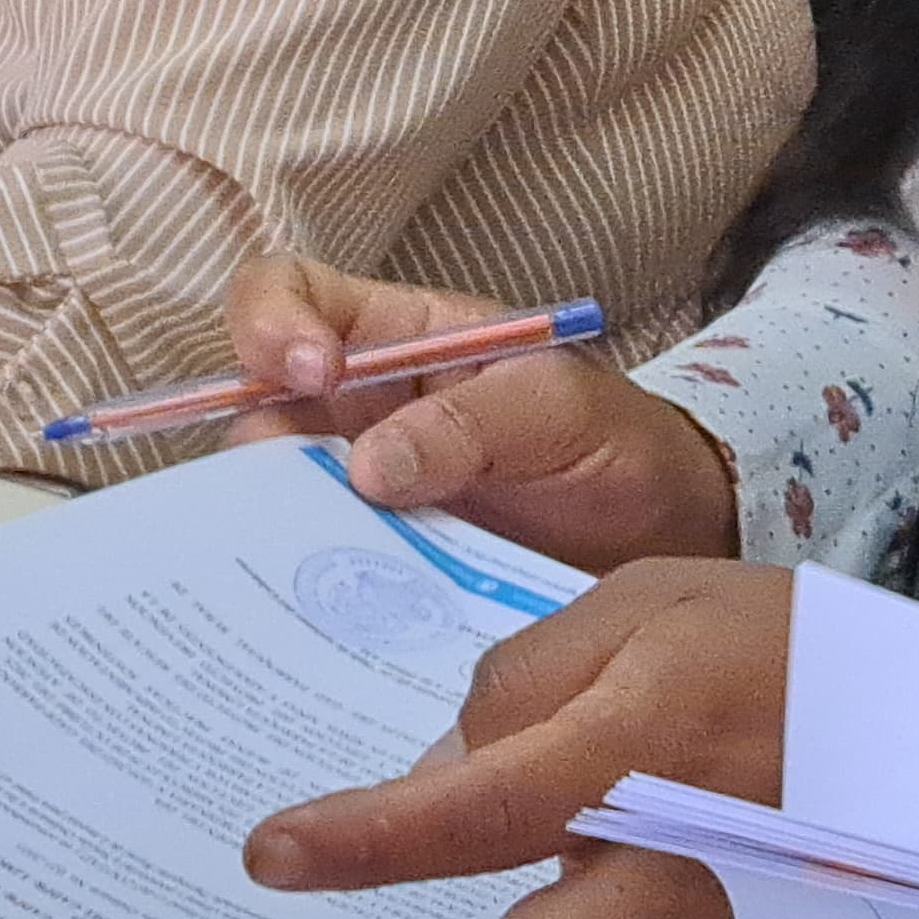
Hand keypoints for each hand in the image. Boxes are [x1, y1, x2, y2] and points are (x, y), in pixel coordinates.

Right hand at [219, 257, 740, 570]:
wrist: (664, 542)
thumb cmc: (616, 445)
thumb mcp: (561, 409)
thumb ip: (474, 422)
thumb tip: (366, 468)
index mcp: (398, 335)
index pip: (292, 294)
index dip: (273, 320)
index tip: (311, 371)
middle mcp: (357, 411)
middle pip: (255, 405)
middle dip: (253, 444)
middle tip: (286, 492)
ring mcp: (359, 495)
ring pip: (269, 500)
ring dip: (268, 529)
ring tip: (291, 567)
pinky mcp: (373, 570)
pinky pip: (313, 575)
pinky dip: (302, 593)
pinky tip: (313, 624)